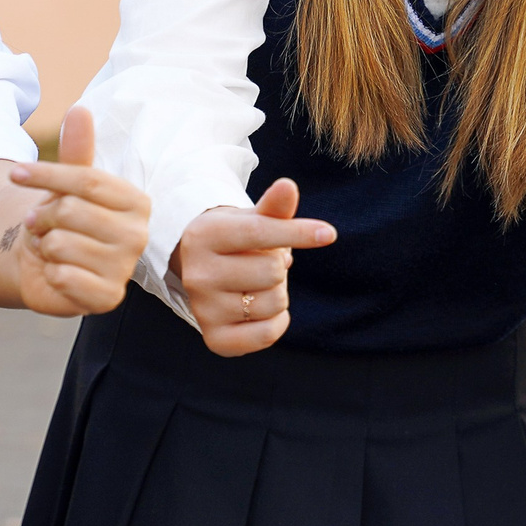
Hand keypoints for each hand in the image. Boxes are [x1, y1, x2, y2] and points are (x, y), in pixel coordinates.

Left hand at [1, 108, 153, 316]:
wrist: (49, 264)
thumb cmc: (63, 220)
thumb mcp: (66, 184)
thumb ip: (76, 150)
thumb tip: (80, 109)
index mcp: (136, 202)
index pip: (87, 180)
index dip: (47, 175)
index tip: (15, 174)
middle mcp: (139, 235)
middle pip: (72, 211)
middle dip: (43, 217)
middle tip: (42, 224)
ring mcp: (125, 269)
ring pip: (61, 244)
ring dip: (44, 246)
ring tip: (51, 249)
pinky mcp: (108, 299)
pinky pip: (63, 276)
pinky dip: (49, 273)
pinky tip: (57, 273)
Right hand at [171, 176, 335, 356]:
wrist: (203, 271)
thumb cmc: (236, 240)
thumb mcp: (252, 218)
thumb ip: (273, 207)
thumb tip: (288, 186)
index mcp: (204, 236)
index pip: (259, 232)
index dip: (298, 232)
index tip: (329, 234)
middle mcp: (197, 275)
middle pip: (271, 271)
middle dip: (279, 266)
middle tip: (262, 262)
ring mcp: (203, 309)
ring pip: (274, 302)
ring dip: (278, 293)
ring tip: (257, 284)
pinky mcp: (215, 339)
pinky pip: (268, 334)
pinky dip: (278, 322)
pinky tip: (261, 309)